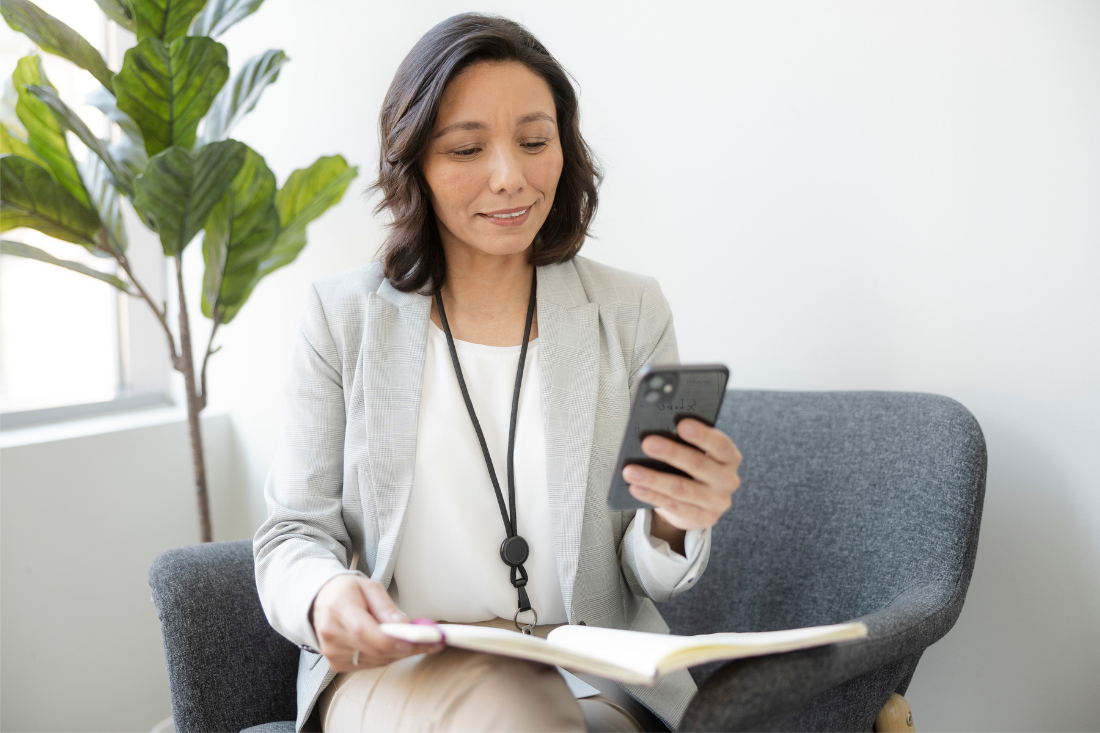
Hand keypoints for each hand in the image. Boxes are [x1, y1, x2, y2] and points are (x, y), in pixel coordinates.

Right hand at [311, 574, 442, 671]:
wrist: (320, 601)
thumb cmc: (347, 591)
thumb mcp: (369, 587)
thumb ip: (386, 606)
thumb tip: (404, 625)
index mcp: (339, 609)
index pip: (367, 632)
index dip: (396, 639)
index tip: (423, 639)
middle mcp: (332, 634)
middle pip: (375, 650)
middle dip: (408, 647)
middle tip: (434, 642)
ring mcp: (332, 652)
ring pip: (376, 660)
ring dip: (400, 653)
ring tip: (420, 643)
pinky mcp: (336, 664)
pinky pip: (369, 665)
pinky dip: (387, 657)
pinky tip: (398, 647)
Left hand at [623, 418, 741, 543]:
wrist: (701, 502)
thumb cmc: (695, 467)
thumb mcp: (698, 452)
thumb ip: (686, 443)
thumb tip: (657, 433)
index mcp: (730, 457)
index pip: (719, 444)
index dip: (702, 435)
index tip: (681, 424)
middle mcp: (728, 480)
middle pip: (698, 465)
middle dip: (671, 453)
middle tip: (647, 443)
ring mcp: (716, 502)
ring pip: (681, 489)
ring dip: (653, 479)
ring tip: (631, 471)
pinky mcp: (702, 518)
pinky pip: (672, 506)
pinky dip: (651, 496)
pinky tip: (636, 488)